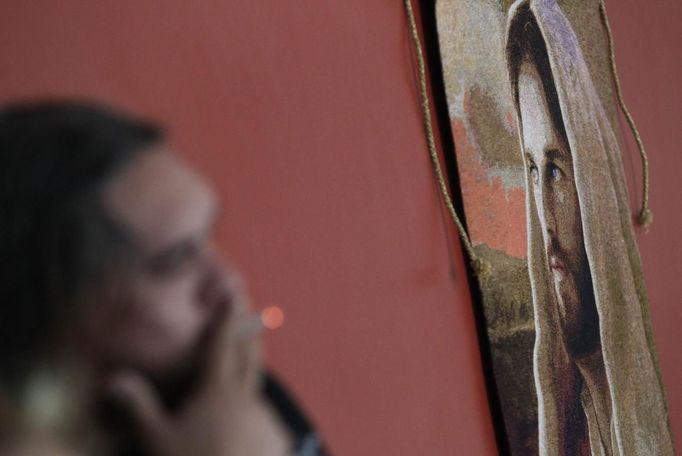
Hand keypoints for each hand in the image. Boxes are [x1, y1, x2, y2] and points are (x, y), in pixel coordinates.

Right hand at [107, 312, 290, 455]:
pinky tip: (249, 424)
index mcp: (217, 391)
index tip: (231, 293)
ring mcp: (265, 419)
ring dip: (252, 377)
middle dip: (249, 335)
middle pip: (249, 357)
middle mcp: (246, 398)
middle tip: (252, 317)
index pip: (220, 345)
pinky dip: (256, 415)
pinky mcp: (277, 440)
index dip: (225, 318)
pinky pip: (265, 420)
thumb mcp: (156, 439)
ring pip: (257, 390)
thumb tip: (112, 378)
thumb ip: (138, 405)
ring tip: (249, 366)